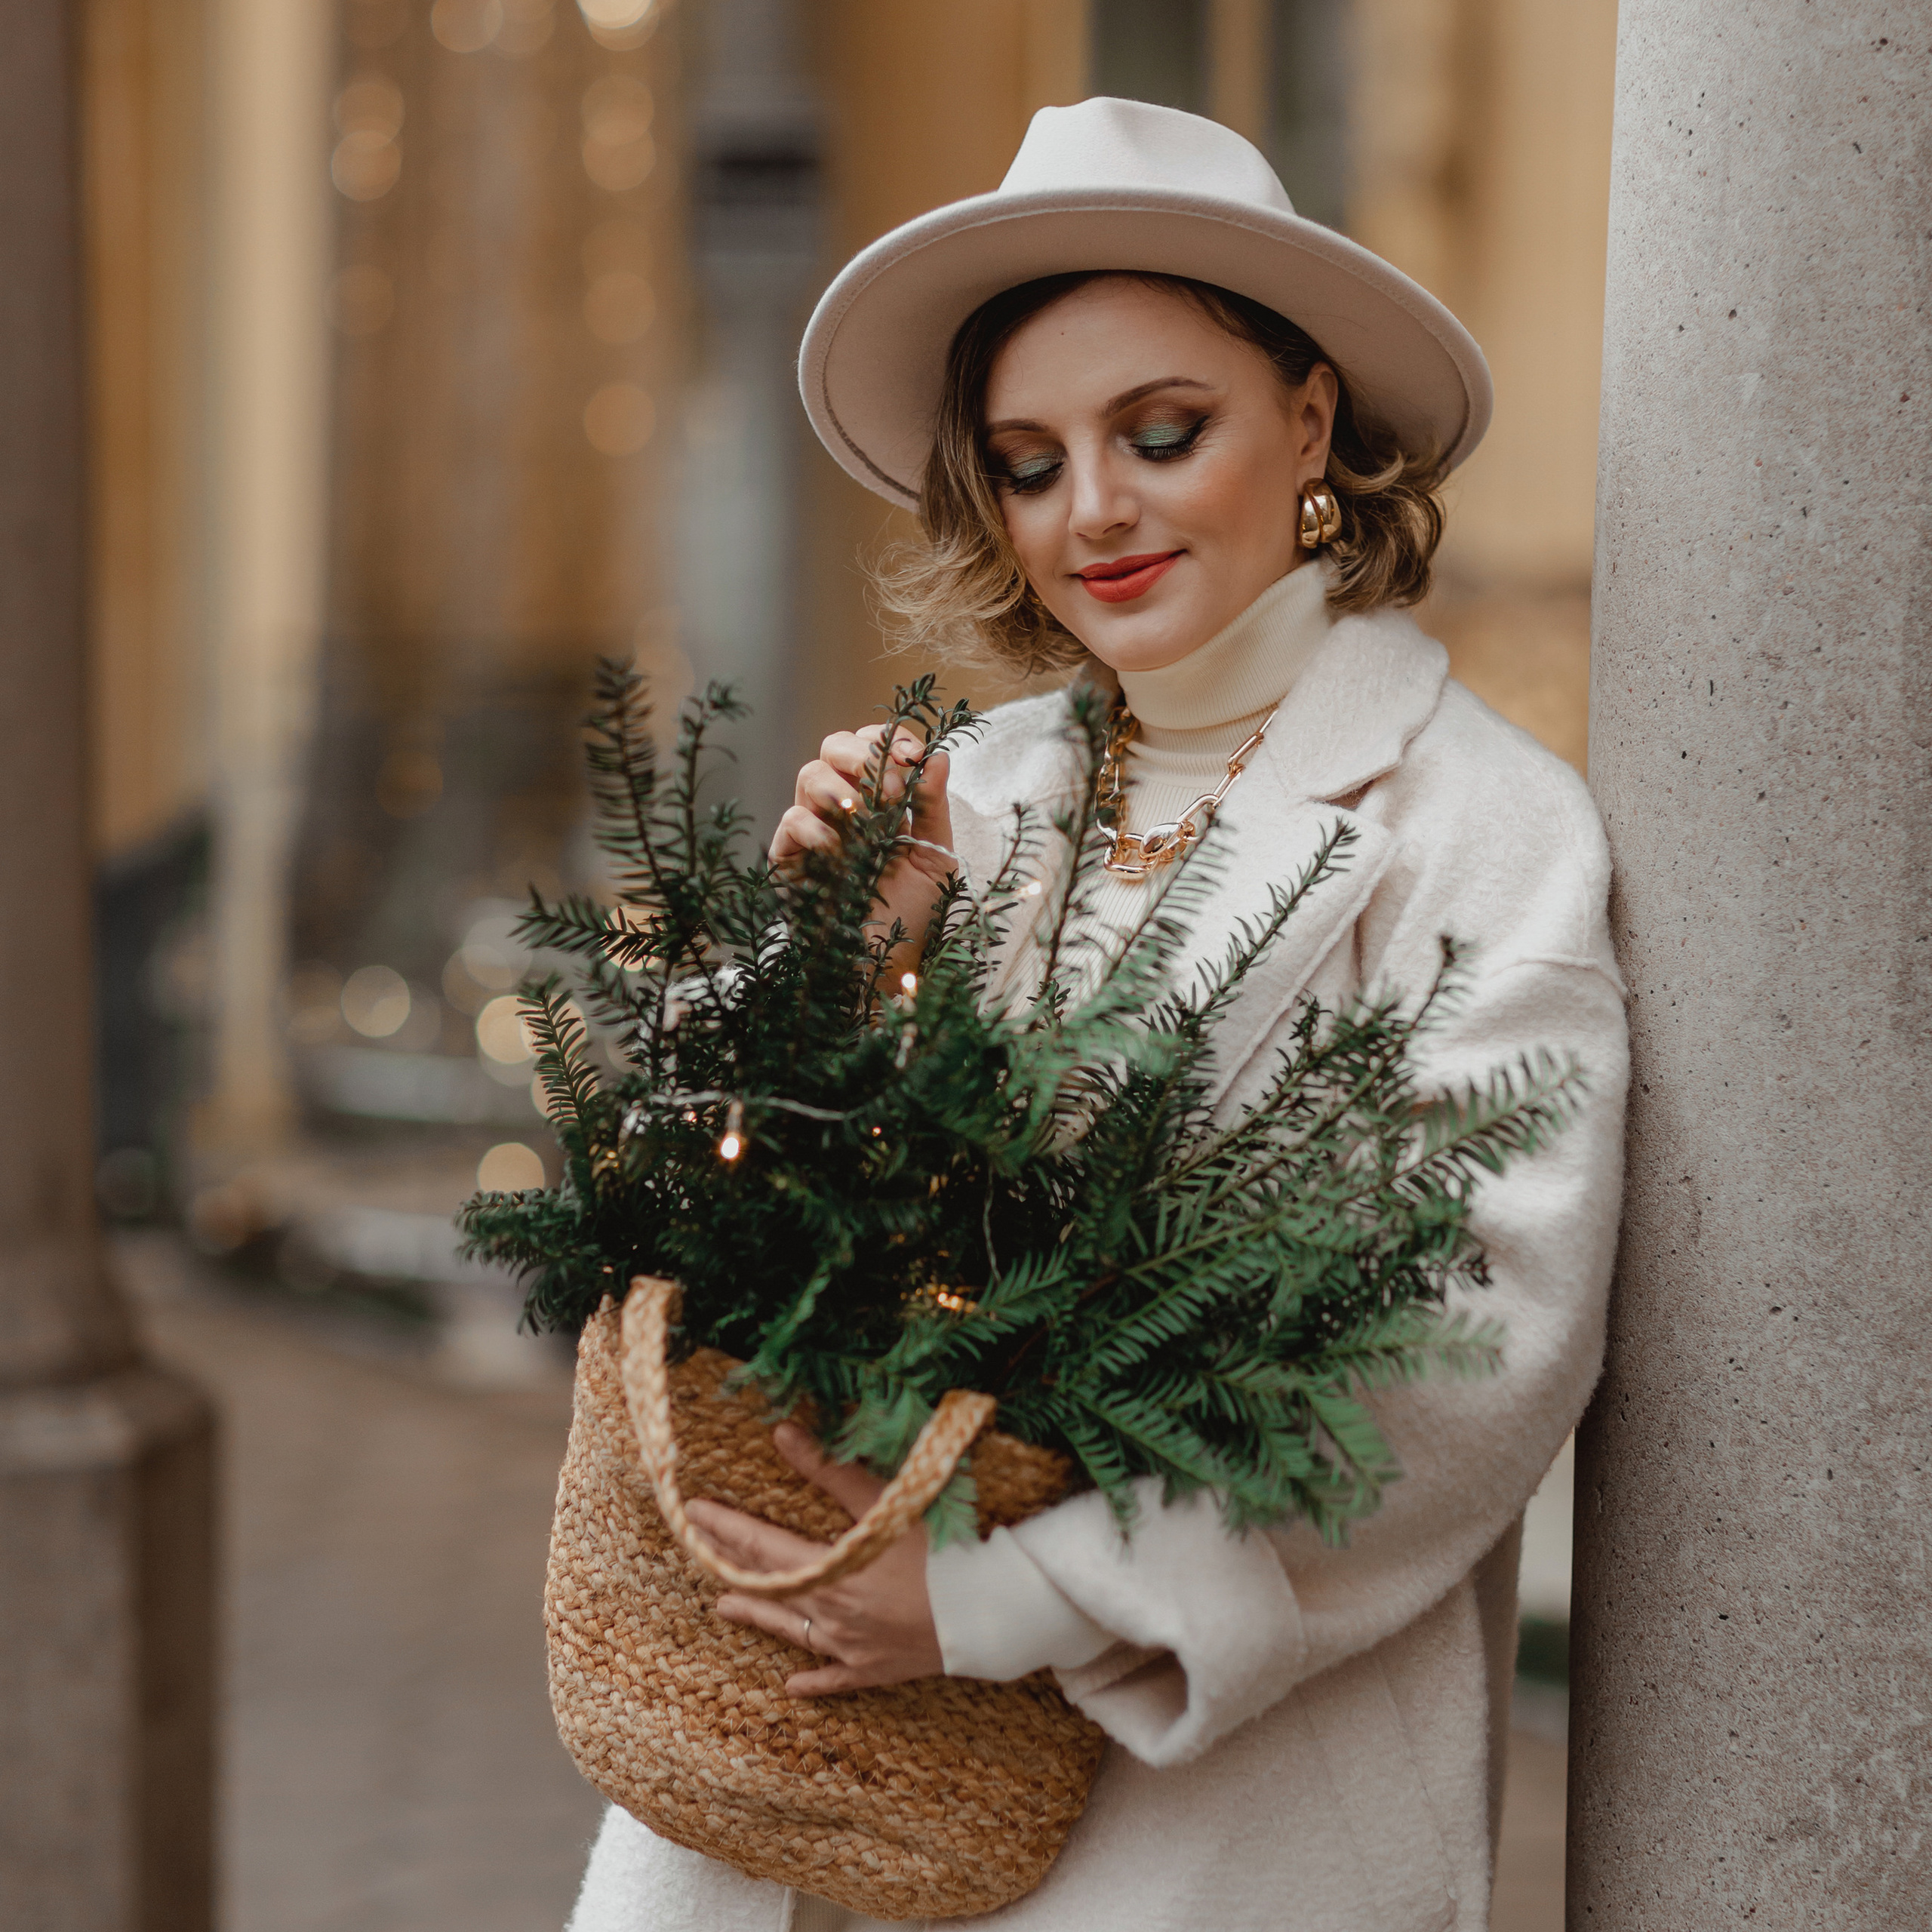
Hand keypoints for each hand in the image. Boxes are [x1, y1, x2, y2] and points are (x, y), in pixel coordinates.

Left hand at [693, 1422, 943, 1697]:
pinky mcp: (876, 1670)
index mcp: (828, 1571)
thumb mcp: (885, 1504)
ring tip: (725, 1606)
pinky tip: (792, 1686)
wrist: (990, 1613)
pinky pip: (836, 1679)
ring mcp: (850, 1647)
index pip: (759, 1546)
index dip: (724, 1527)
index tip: (692, 1511)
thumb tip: (782, 1433)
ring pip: (791, 1631)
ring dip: (758, 1615)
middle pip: (767, 1585)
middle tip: (698, 1547)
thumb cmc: (941, 1550)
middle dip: (730, 1562)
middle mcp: (829, 1614)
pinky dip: (813, 1681)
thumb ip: (830, 1471)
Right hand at [769, 724, 955, 970]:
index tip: (913, 756)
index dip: (889, 740)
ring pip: (809, 774)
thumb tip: (937, 756)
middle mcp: (845, 807)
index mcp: (879, 799)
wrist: (889, 965)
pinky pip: (792, 820)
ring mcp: (815, 830)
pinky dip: (817, 828)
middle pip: (833, 747)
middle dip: (859, 753)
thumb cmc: (915, 913)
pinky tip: (840, 852)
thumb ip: (934, 806)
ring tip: (864, 816)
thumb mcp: (936, 857)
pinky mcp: (790, 858)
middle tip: (888, 788)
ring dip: (840, 786)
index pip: (872, 746)